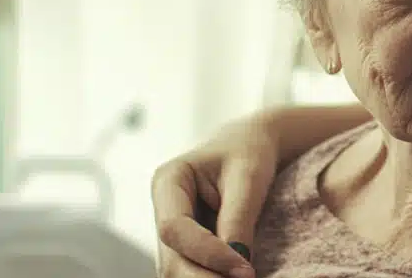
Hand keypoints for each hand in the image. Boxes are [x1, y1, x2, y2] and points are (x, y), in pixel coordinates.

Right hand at [152, 117, 279, 276]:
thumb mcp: (248, 178)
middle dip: (205, 277)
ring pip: (177, 271)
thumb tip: (238, 264)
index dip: (207, 253)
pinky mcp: (186, 246)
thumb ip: (238, 218)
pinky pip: (192, 271)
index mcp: (168, 181)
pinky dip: (211, 277)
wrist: (249, 147)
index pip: (174, 228)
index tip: (246, 268)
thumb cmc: (248, 153)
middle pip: (171, 259)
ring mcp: (171, 232)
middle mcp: (162, 210)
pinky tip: (234, 277)